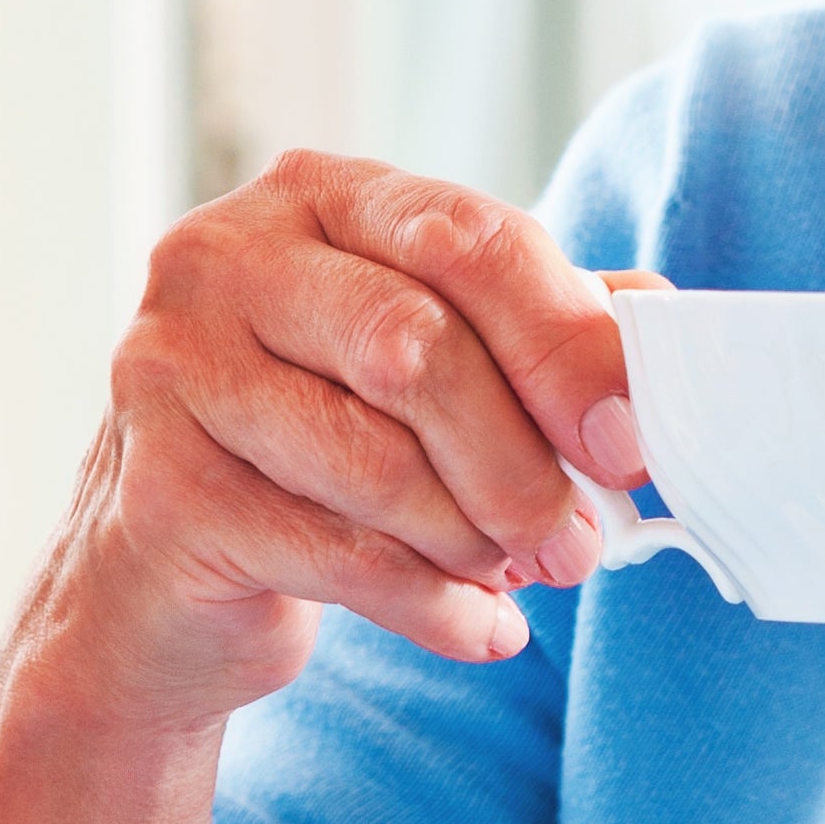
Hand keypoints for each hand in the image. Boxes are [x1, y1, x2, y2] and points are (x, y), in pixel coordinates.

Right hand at [34, 157, 661, 736]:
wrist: (166, 583)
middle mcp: (223, 258)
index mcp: (316, 196)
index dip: (565, 342)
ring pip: (373, 458)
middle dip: (521, 460)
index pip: (468, 238)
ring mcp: (171, 368)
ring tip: (515, 573)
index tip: (628, 442)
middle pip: (418, 347)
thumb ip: (542, 327)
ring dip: (474, 536)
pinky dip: (430, 603)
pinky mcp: (156, 490)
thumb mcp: (437, 362)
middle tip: (580, 543)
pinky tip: (478, 627)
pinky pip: (331, 553)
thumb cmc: (323, 444)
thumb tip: (668, 332)